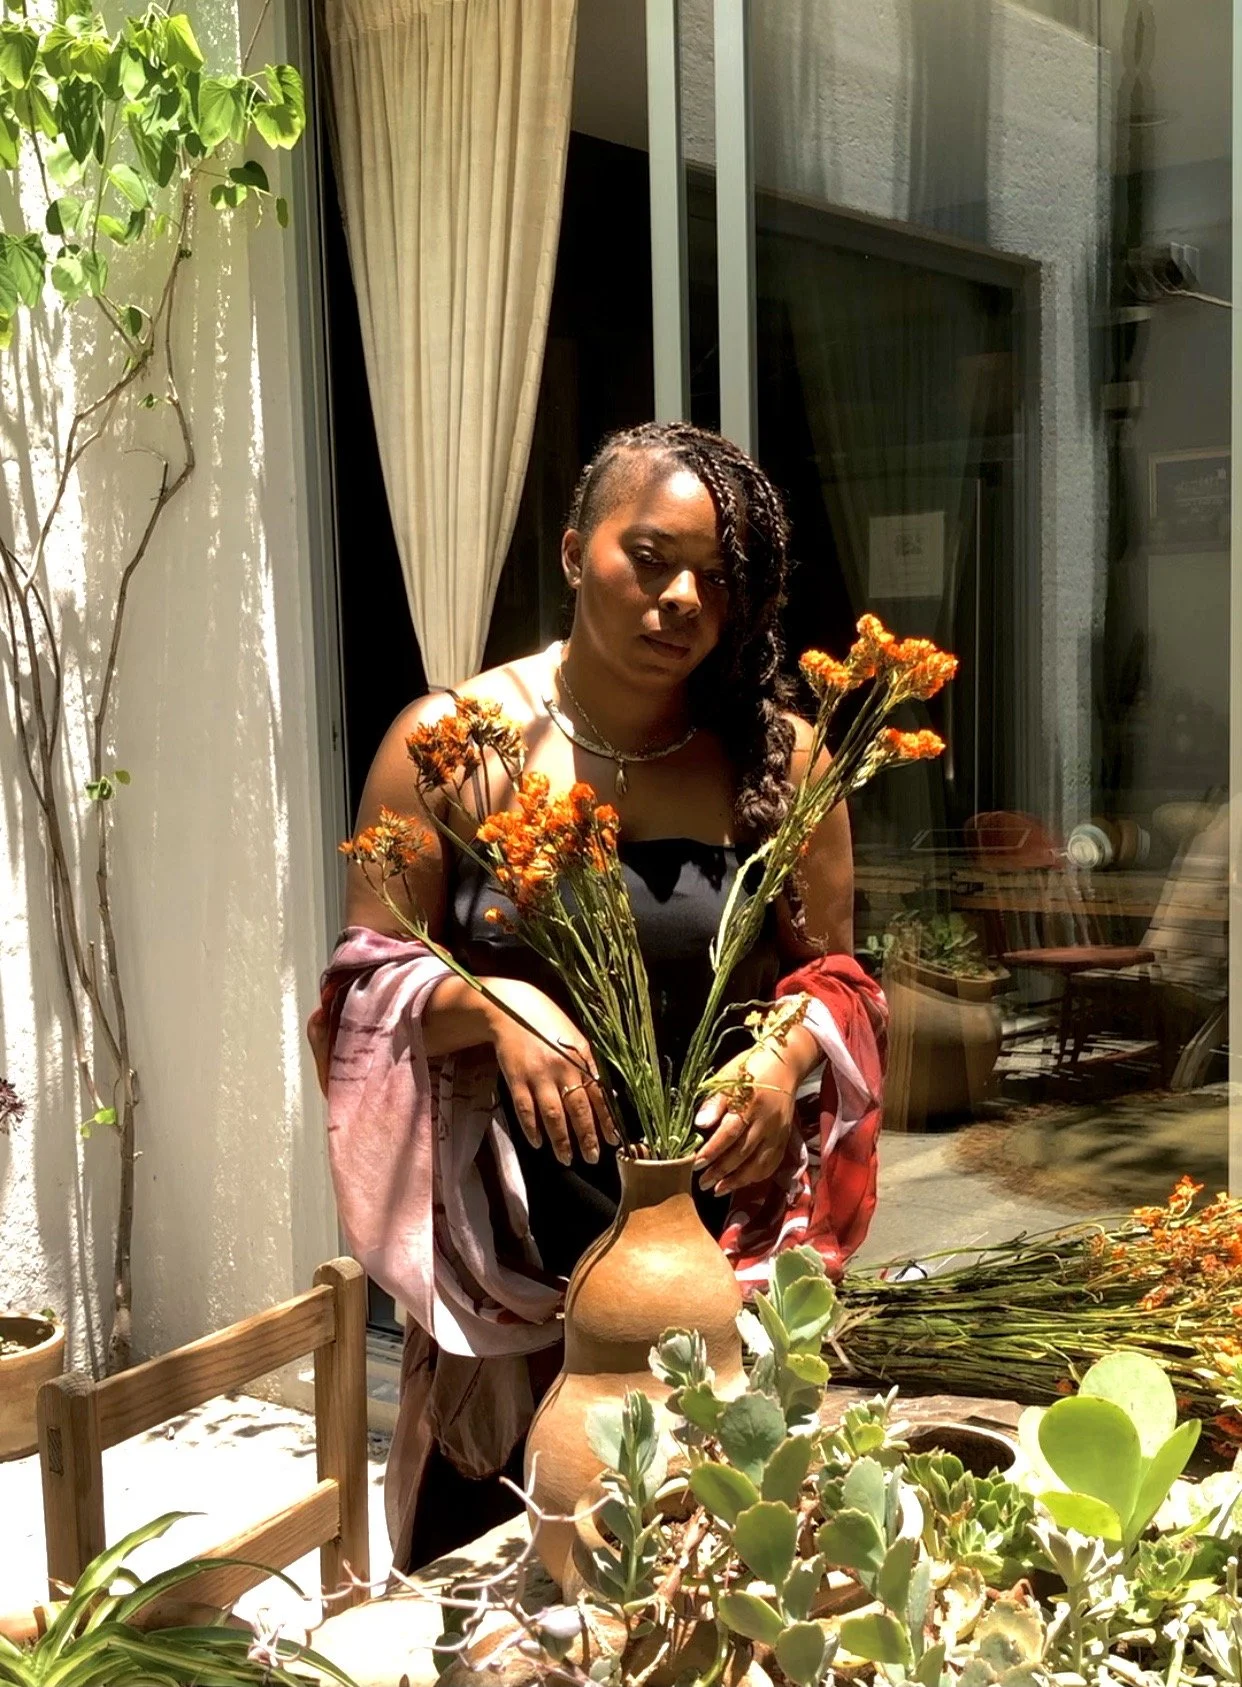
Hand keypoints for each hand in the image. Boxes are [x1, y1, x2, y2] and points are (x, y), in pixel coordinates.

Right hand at [482, 978, 617, 1166]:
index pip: (598, 1095)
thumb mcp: (574, 1039)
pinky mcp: (515, 1078)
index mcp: (580, 1057)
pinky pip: (525, 1109)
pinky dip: (532, 1128)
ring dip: (561, 1140)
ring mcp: (537, 1074)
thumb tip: (605, 1096)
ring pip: (552, 1115)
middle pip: (577, 1109)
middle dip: (586, 1137)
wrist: (510, 1008)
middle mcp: (562, 1067)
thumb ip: (588, 1065)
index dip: (606, 1120)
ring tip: (567, 1158)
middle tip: (592, 1158)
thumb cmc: (547, 1024)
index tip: (614, 1141)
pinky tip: (538, 1142)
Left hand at [693, 1027, 817, 1196]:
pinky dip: (756, 1176)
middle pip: (743, 1153)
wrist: (785, 1064)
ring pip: (759, 1164)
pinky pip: (772, 1163)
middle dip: (720, 1172)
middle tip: (701, 1183)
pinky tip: (740, 1182)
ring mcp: (778, 1131)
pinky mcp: (785, 1138)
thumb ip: (714, 1102)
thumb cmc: (750, 1069)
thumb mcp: (727, 1077)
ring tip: (717, 1190)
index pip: (729, 1133)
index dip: (712, 1151)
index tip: (695, 1164)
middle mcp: (767, 1121)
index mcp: (750, 1103)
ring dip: (737, 1180)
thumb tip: (700, 1124)